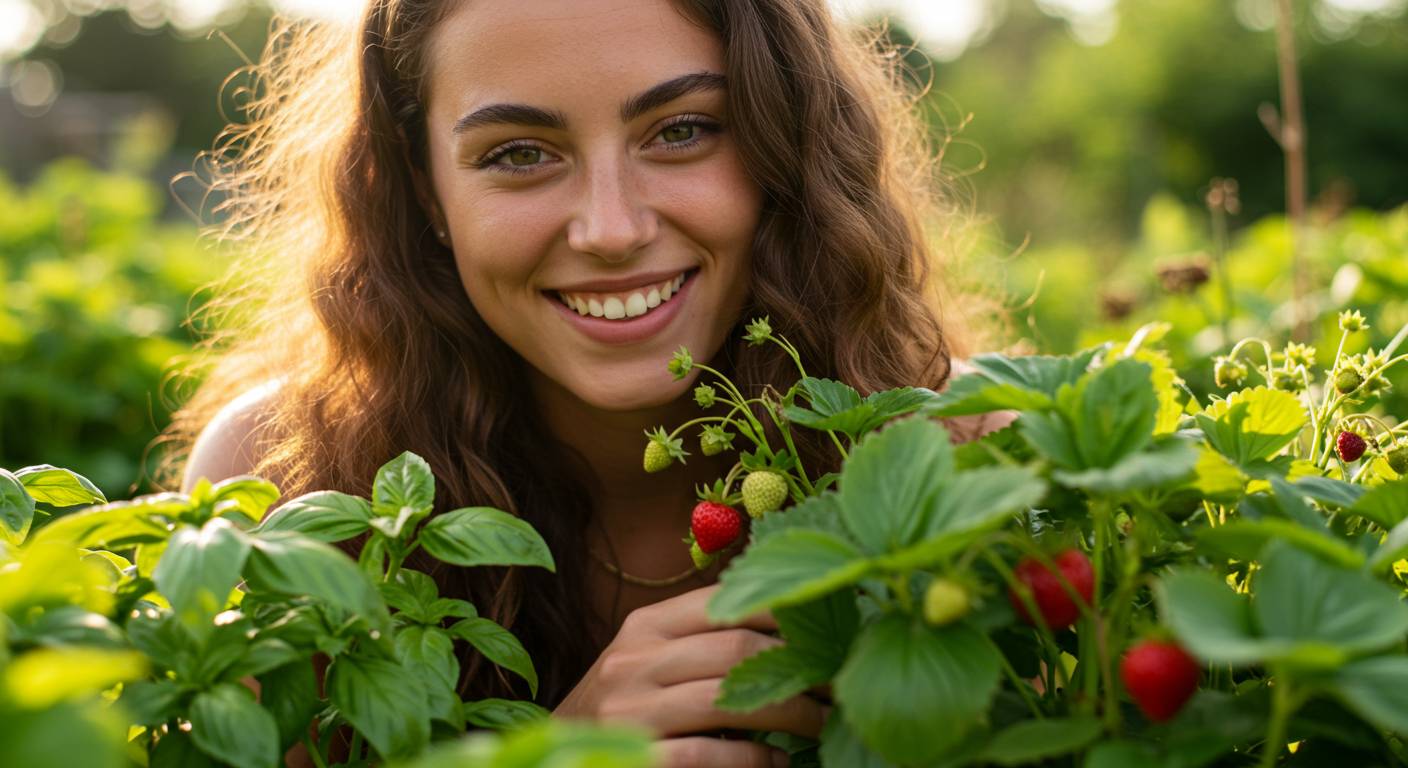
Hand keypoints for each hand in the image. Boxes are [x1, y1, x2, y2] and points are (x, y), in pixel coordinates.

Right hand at [554, 584, 828, 766]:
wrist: (557, 760)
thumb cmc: (621, 713)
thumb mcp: (650, 665)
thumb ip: (704, 645)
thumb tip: (794, 631)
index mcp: (645, 626)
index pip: (727, 601)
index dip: (789, 611)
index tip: (835, 627)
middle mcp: (634, 660)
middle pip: (738, 647)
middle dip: (803, 666)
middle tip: (841, 682)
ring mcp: (630, 711)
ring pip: (730, 697)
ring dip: (793, 713)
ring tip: (825, 723)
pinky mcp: (637, 759)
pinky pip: (710, 755)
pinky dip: (755, 760)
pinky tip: (779, 764)